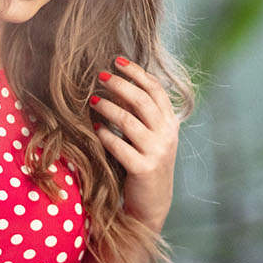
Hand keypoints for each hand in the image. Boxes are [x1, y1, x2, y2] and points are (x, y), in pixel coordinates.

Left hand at [90, 56, 179, 232]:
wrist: (152, 203)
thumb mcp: (152, 136)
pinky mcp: (143, 168)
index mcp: (170, 122)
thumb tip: (119, 83)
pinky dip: (105, 134)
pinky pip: (119, 145)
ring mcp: (156, 152)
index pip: (156, 89)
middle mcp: (167, 135)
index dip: (136, 72)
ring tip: (92, 100)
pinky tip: (95, 128)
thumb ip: (141, 113)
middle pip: (142, 100)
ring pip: (128, 121)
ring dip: (107, 107)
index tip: (117, 60)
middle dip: (120, 84)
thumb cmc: (145, 163)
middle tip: (100, 76)